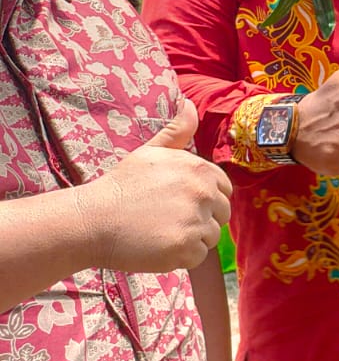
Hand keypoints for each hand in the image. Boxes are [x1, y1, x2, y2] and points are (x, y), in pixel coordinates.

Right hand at [78, 99, 232, 273]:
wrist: (91, 220)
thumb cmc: (121, 186)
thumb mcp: (150, 152)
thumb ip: (177, 132)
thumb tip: (191, 104)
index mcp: (199, 170)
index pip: (224, 189)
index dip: (205, 198)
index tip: (180, 202)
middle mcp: (203, 193)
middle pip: (222, 214)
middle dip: (201, 218)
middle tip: (167, 218)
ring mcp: (196, 221)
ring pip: (211, 236)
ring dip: (190, 238)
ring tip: (160, 230)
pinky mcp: (186, 248)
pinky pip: (198, 256)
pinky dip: (181, 256)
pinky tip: (157, 245)